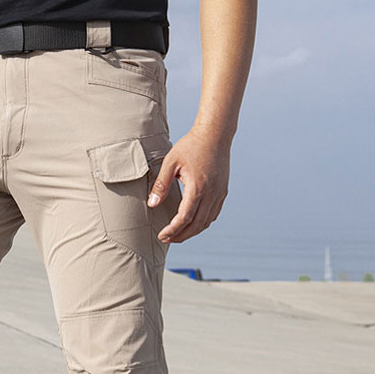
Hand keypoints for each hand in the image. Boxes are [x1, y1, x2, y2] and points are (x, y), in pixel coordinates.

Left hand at [147, 126, 229, 243]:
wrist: (215, 134)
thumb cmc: (191, 145)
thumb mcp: (171, 162)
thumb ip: (161, 185)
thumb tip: (151, 204)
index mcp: (198, 188)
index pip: (184, 218)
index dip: (172, 230)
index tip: (161, 235)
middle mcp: (211, 194)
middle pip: (196, 225)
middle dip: (181, 236)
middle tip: (166, 239)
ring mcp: (219, 194)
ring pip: (206, 222)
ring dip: (191, 232)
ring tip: (176, 235)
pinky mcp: (223, 192)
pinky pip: (213, 214)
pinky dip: (202, 223)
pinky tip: (191, 224)